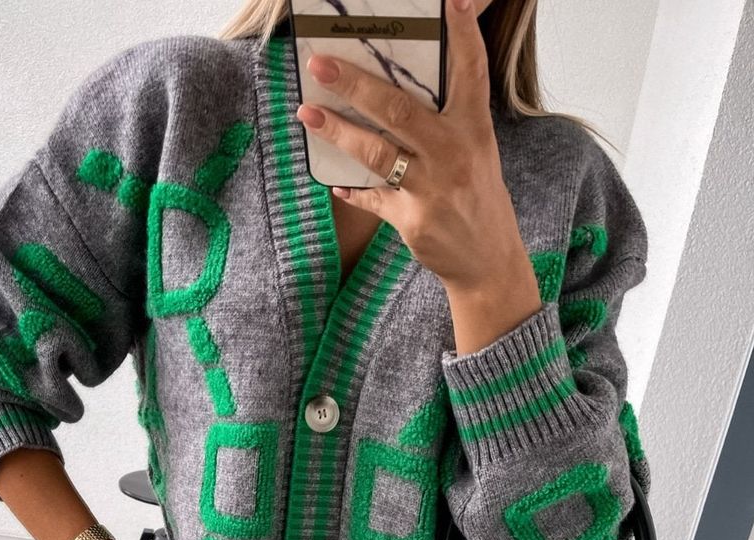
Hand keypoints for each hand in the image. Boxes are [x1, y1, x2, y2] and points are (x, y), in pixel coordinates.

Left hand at [294, 0, 535, 300]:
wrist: (487, 259)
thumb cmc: (476, 197)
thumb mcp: (474, 152)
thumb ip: (443, 123)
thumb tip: (395, 92)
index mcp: (473, 130)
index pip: (470, 73)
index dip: (462, 35)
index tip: (450, 0)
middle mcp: (453, 153)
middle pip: (399, 110)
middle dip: (356, 85)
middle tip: (320, 65)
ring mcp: (431, 188)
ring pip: (377, 153)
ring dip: (338, 132)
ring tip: (308, 114)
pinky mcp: (412, 220)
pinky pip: (373, 199)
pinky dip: (352, 191)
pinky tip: (335, 183)